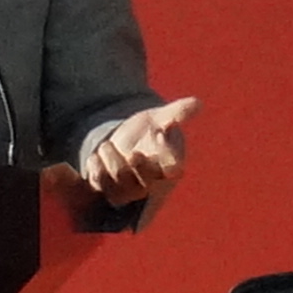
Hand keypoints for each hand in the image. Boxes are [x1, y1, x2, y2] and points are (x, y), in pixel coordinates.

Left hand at [77, 95, 200, 205]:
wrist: (126, 138)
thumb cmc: (150, 130)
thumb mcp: (161, 117)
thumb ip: (178, 112)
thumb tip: (197, 103)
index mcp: (170, 168)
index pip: (173, 170)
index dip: (169, 157)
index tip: (159, 134)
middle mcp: (150, 183)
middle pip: (146, 185)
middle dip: (139, 168)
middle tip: (133, 153)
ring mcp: (128, 189)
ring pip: (120, 187)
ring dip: (113, 164)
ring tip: (107, 145)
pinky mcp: (107, 190)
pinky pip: (100, 188)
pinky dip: (97, 172)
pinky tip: (95, 158)